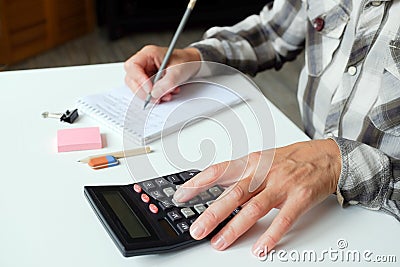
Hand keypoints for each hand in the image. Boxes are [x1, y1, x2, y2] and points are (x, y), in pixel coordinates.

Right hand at [124, 45, 200, 102]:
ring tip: (165, 96)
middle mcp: (144, 62)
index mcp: (148, 54)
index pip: (133, 66)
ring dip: (150, 95)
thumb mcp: (178, 72)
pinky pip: (146, 91)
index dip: (139, 79)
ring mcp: (145, 72)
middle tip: (156, 98)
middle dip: (143, 91)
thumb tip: (155, 93)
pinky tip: (166, 94)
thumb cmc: (185, 62)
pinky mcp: (149, 81)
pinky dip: (155, 96)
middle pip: (132, 78)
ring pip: (138, 87)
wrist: (192, 64)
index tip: (150, 89)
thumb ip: (167, 83)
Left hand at [173, 139, 340, 256]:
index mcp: (251, 162)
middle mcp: (263, 172)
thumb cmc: (292, 159)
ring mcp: (282, 185)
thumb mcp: (262, 160)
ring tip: (220, 242)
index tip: (181, 196)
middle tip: (197, 230)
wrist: (327, 157)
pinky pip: (283, 219)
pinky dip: (271, 235)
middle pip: (233, 194)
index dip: (198, 183)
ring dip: (235, 228)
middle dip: (212, 213)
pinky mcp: (299, 198)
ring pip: (254, 208)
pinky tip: (260, 247)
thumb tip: (215, 188)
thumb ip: (240, 175)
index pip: (219, 170)